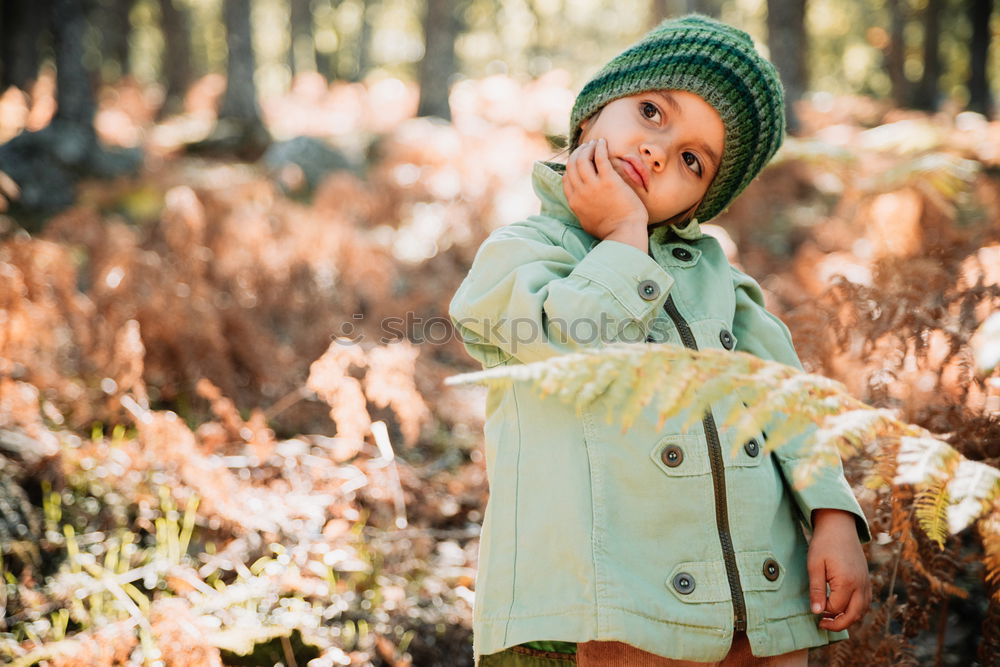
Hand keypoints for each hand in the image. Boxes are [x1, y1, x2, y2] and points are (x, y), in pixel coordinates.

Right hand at [563, 138, 647, 249]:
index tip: (580, 160)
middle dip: (578, 153)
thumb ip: (581, 209)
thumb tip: (580, 203)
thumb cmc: (610, 231)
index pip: (566, 178)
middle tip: (587, 147)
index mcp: (574, 202)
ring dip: (588, 148)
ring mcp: (593, 186)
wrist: (624, 233)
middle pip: (572, 165)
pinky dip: (599, 148)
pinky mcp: (608, 181)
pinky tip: (603, 143)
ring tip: (595, 143)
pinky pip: (600, 158)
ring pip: (583, 159)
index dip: (572, 166)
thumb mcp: (587, 222)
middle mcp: (580, 192)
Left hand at [807, 509, 871, 631]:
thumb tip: (816, 612)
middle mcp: (861, 585)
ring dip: (848, 618)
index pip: (836, 607)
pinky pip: (865, 601)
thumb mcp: (814, 565)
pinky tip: (842, 607)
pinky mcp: (866, 579)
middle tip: (822, 625)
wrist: (839, 526)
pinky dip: (856, 609)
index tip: (813, 606)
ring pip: (862, 610)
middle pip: (854, 615)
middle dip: (838, 624)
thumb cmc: (824, 543)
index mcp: (847, 582)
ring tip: (831, 618)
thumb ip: (816, 590)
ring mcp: (866, 582)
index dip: (823, 610)